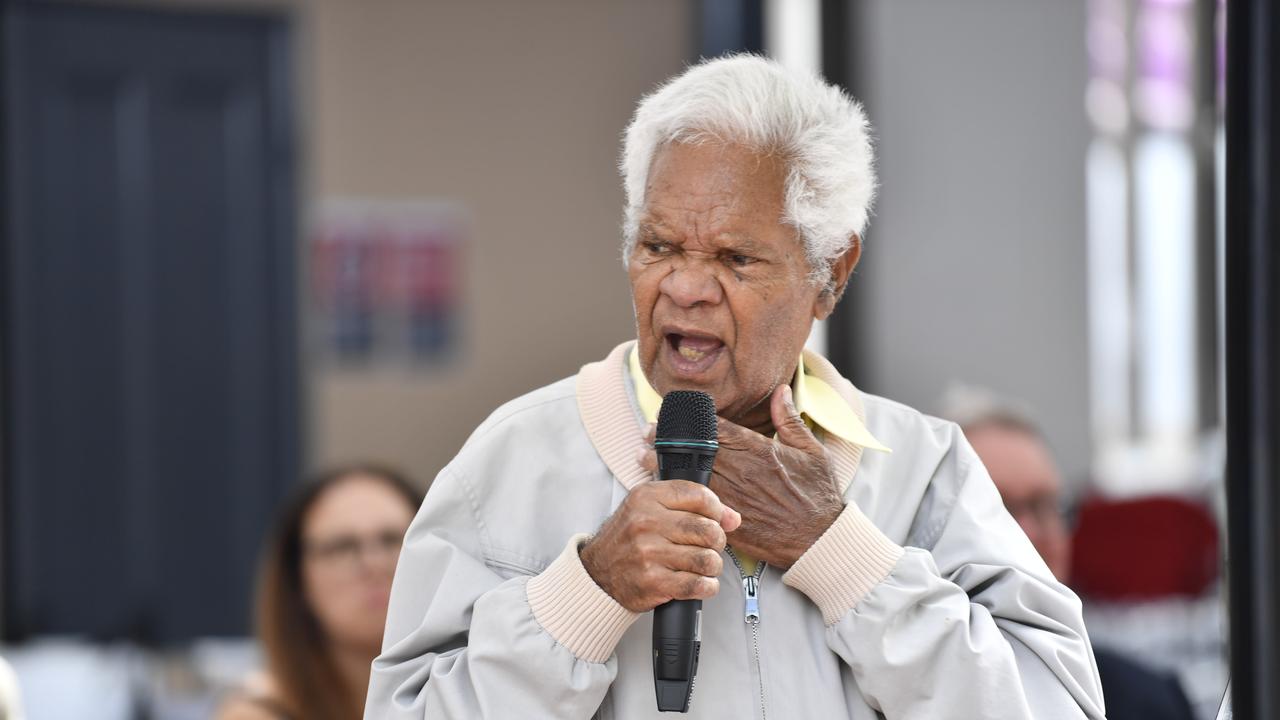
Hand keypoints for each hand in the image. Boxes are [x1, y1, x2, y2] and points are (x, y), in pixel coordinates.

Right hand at [580, 479, 741, 612]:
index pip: (699, 496)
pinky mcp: (653, 582)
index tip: (718, 519)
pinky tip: (700, 583)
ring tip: (703, 566)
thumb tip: (732, 518)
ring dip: (712, 566)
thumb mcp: (650, 510)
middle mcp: (646, 522)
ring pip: (707, 559)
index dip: (717, 509)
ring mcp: (649, 553)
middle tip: (709, 546)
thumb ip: (691, 507)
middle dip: (717, 541)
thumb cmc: (628, 540)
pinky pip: (697, 585)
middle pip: (708, 529)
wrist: (597, 574)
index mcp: (646, 498)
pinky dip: (707, 586)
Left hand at [639, 384, 842, 569]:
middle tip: (647, 433)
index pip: (717, 429)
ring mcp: (734, 497)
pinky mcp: (729, 521)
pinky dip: (678, 496)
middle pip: (696, 449)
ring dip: (666, 465)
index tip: (671, 413)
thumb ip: (790, 421)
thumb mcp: (812, 452)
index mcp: (759, 451)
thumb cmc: (818, 495)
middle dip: (669, 440)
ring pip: (691, 475)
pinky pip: (697, 505)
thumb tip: (780, 391)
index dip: (691, 420)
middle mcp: (742, 472)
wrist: (820, 538)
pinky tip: (661, 490)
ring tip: (643, 457)